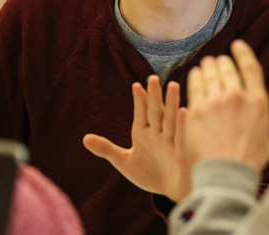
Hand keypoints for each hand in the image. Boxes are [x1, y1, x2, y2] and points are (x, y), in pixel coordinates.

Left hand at [83, 76, 191, 201]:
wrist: (170, 190)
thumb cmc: (149, 174)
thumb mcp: (124, 161)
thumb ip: (106, 149)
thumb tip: (84, 139)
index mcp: (143, 132)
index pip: (140, 113)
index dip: (139, 100)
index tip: (136, 86)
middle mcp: (158, 133)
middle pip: (155, 111)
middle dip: (154, 95)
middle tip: (152, 78)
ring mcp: (171, 142)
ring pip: (171, 119)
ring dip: (172, 103)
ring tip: (172, 85)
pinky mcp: (182, 152)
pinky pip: (182, 137)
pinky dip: (183, 125)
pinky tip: (184, 112)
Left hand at [185, 40, 268, 171]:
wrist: (224, 175)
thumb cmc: (247, 163)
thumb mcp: (266, 140)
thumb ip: (260, 123)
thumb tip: (256, 119)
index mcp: (259, 102)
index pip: (251, 68)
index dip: (243, 53)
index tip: (237, 46)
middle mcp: (238, 96)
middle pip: (228, 69)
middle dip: (222, 62)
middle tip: (217, 61)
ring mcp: (216, 101)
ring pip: (209, 74)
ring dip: (207, 67)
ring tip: (204, 65)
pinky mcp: (197, 109)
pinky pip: (194, 86)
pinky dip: (194, 78)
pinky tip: (193, 75)